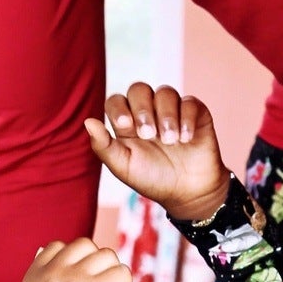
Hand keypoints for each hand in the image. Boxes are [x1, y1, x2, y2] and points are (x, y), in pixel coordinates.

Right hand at [21, 239, 135, 281]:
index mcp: (33, 278)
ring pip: (107, 255)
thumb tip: (50, 248)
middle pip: (84, 245)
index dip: (75, 262)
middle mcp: (51, 274)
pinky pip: (122, 272)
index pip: (55, 247)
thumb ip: (44, 279)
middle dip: (97, 265)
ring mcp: (75, 279)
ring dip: (114, 276)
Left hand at [86, 83, 228, 223]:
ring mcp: (172, 111)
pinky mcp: (195, 114)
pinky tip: (186, 138)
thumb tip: (88, 121)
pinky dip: (186, 118)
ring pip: (165, 92)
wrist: (188, 192)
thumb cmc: (153, 180)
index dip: (119, 108)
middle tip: (149, 135)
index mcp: (127, 123)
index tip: (126, 126)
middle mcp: (149, 112)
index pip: (116, 101)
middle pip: (139, 89)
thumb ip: (103, 146)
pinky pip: (189, 102)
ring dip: (166, 115)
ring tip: (170, 140)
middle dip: (142, 109)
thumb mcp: (124, 167)